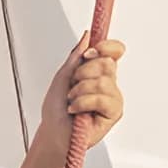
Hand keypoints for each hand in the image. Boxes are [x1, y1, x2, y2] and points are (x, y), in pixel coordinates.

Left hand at [35, 36, 123, 157]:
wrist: (53, 132)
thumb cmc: (57, 108)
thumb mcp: (62, 76)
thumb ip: (76, 56)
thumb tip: (88, 35)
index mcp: (98, 71)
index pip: (115, 51)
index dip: (106, 47)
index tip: (90, 52)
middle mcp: (109, 82)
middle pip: (107, 63)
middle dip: (82, 73)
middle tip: (72, 86)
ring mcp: (113, 97)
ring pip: (103, 81)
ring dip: (80, 91)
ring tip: (72, 101)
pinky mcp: (114, 113)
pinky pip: (102, 99)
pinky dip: (83, 103)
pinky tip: (76, 110)